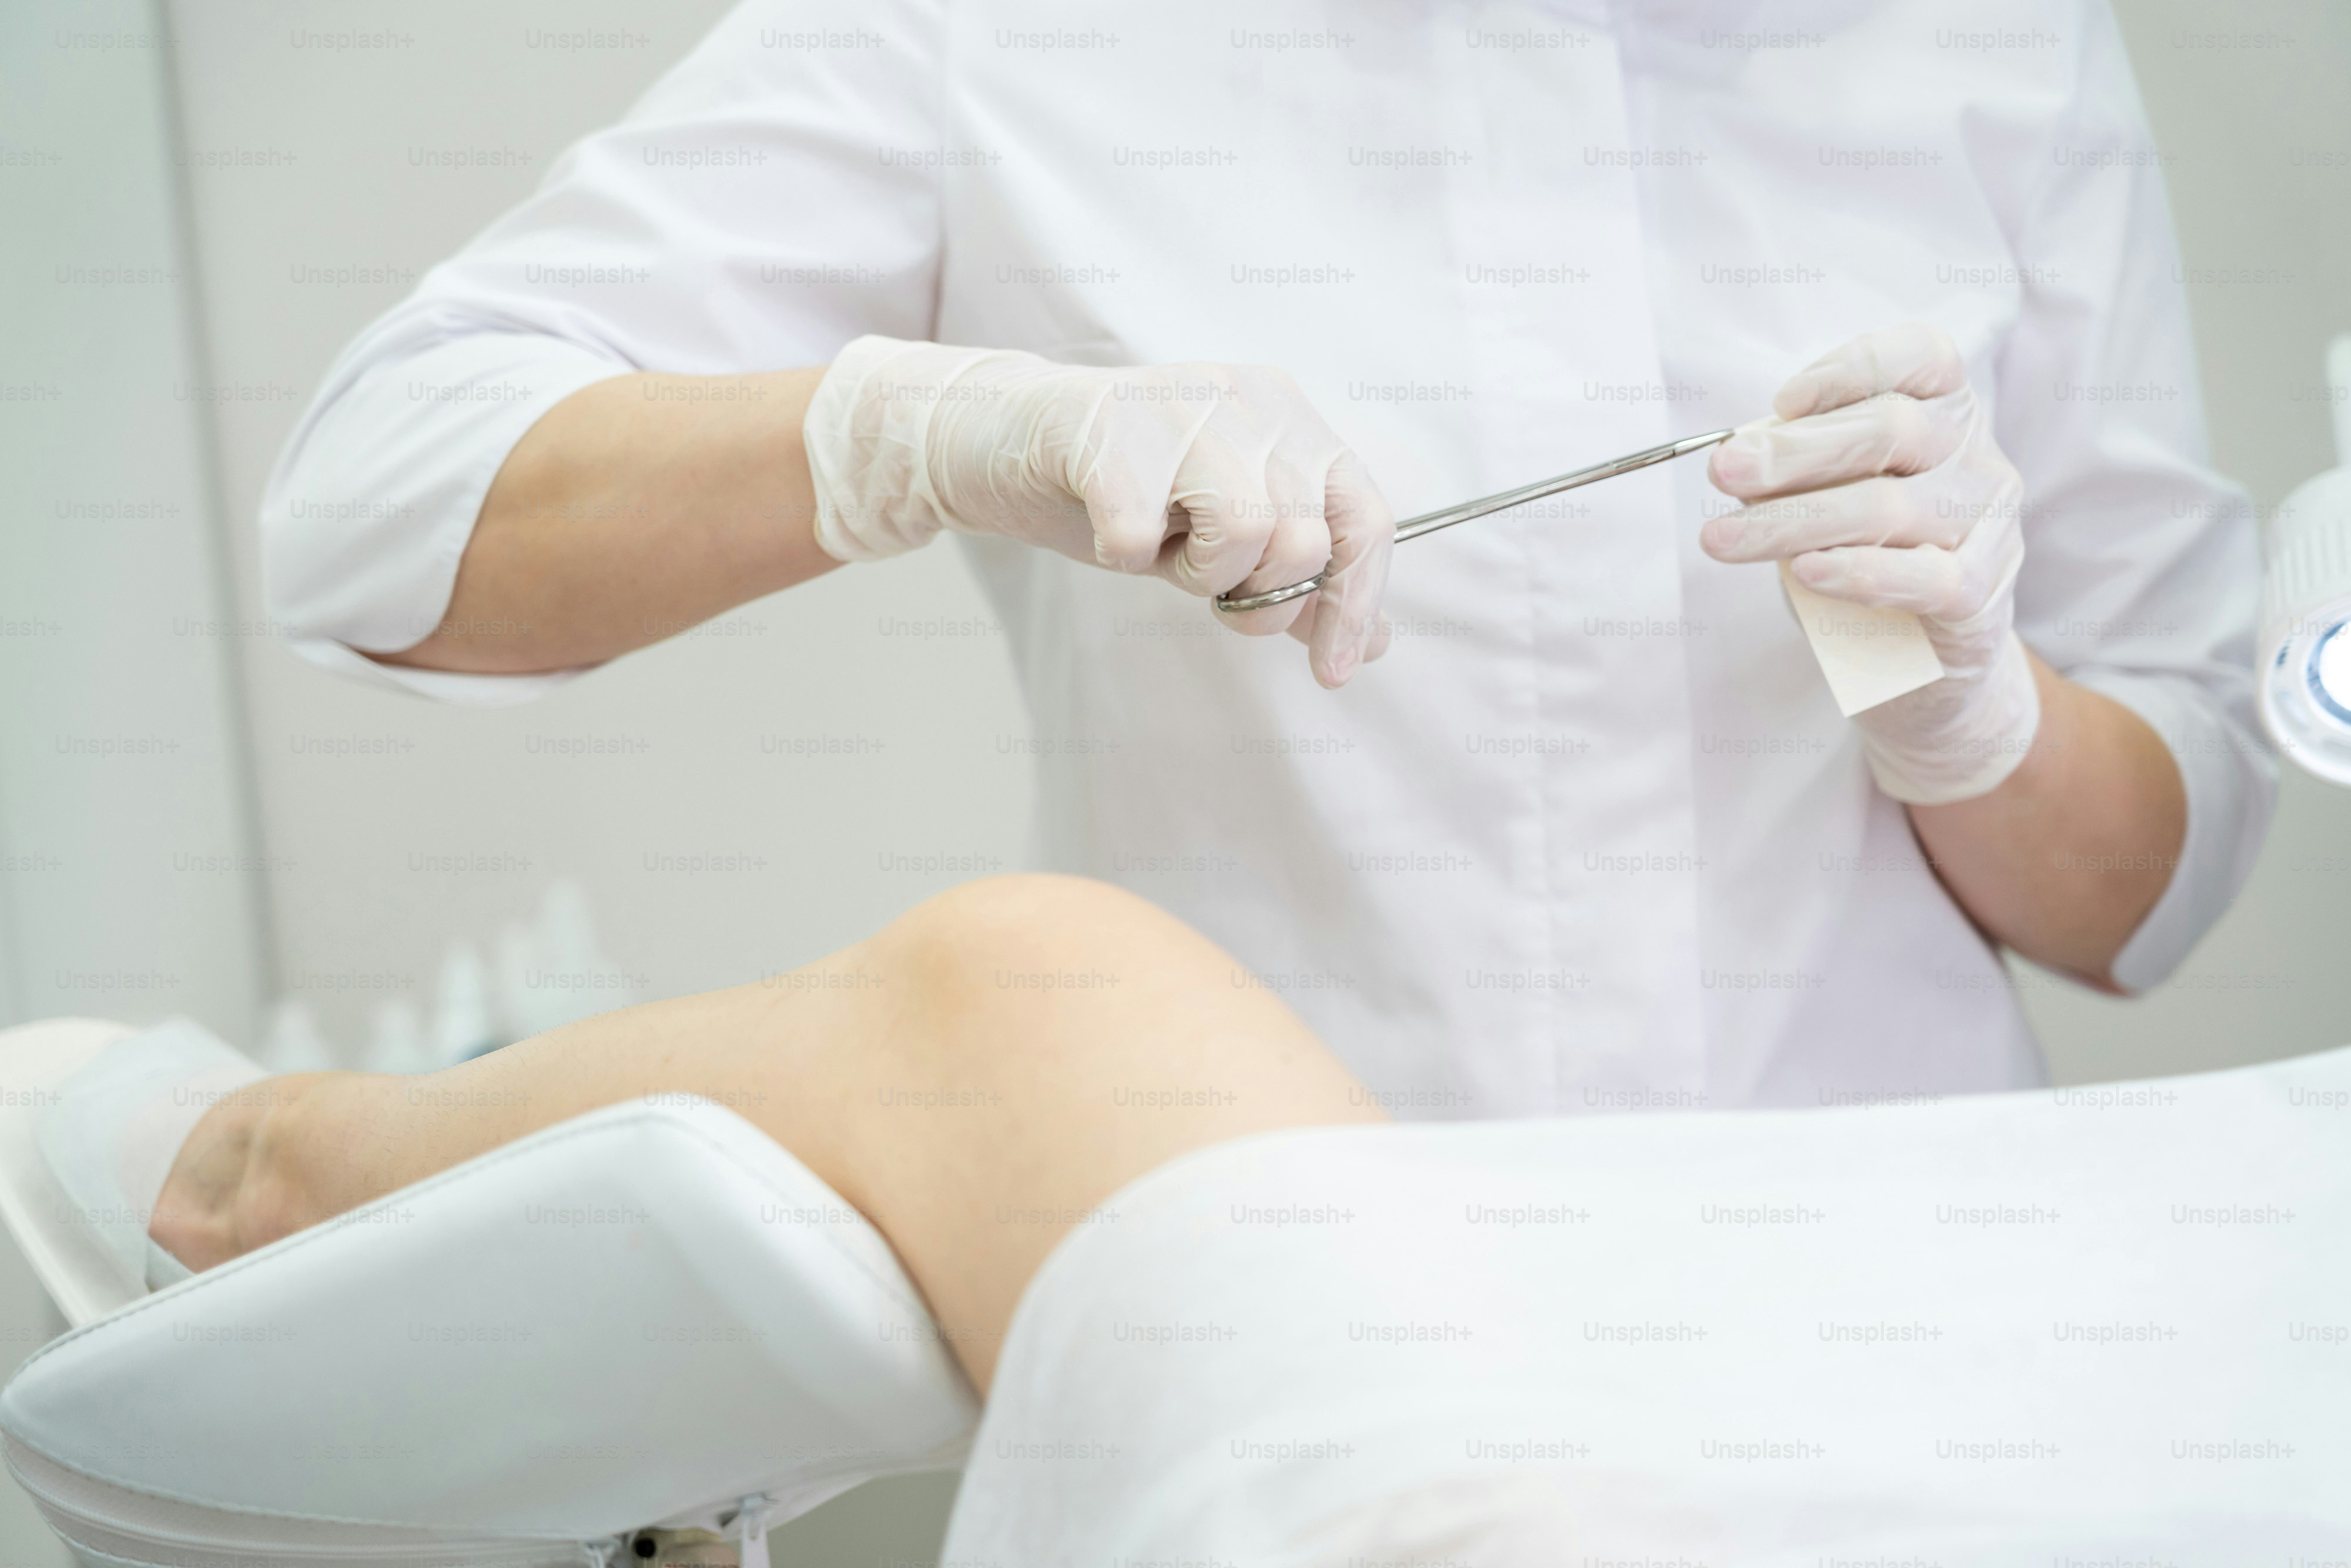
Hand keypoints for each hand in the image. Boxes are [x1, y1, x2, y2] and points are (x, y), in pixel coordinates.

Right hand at [803, 337, 1393, 687]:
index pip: (1363, 518)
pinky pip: (1141, 531)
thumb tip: (1370, 644)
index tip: (1330, 673)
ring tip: (1156, 546)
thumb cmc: (1119, 489)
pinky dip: (1120, 554)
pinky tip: (1105, 532)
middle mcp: (1247, 397)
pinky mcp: (1103, 425)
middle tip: (1198, 579)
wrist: (996, 442)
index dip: (1354, 604)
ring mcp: (1178, 402)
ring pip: (1242, 528)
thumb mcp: (1219, 540)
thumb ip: (1296, 583)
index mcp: (1288, 418)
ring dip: (1193, 569)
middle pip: (1303, 537)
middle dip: (1252, 593)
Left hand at [1700, 323, 2039, 803]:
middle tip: (1723, 471)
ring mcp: (1986, 520)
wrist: (1922, 650)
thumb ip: (1801, 463)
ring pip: (1886, 507)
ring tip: (1722, 538)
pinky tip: (1805, 571)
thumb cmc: (1866, 546)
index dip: (1852, 369)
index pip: (1920, 357)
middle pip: (1888, 431)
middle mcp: (1976, 452)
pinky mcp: (1980, 591)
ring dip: (1793, 520)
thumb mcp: (1831, 488)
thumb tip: (1742, 453)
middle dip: (1793, 452)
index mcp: (1945, 406)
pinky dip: (1857, 573)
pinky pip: (1920, 578)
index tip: (1782, 401)